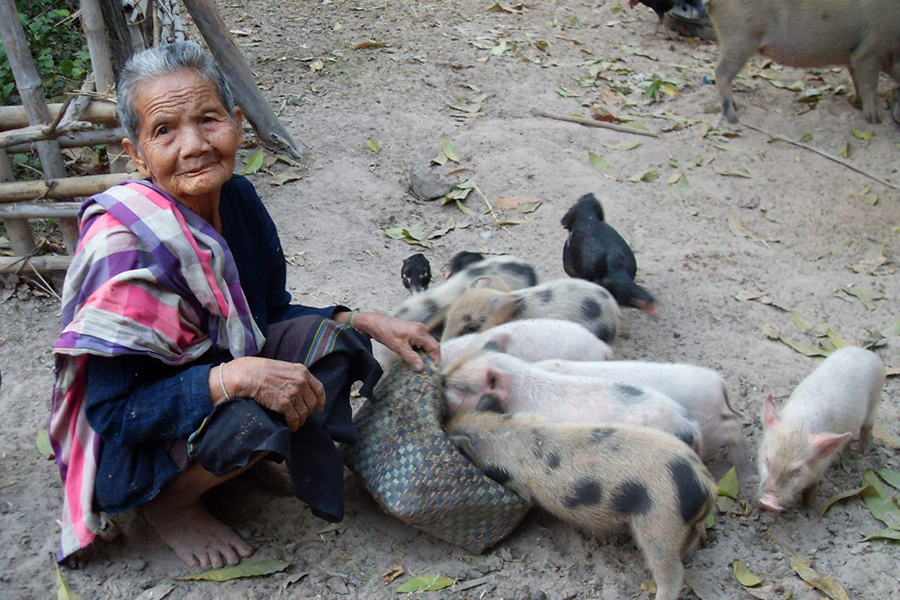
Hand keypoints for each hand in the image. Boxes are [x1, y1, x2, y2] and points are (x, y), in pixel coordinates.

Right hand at [211, 357, 325, 430]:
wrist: (247, 375)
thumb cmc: (260, 370)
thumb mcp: (283, 367)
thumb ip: (294, 377)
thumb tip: (300, 389)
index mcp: (302, 371)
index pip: (318, 388)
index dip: (321, 400)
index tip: (319, 407)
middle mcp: (301, 382)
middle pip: (312, 402)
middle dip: (308, 412)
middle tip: (303, 416)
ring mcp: (293, 393)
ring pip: (304, 412)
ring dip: (301, 420)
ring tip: (296, 423)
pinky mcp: (284, 404)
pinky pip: (294, 419)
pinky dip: (294, 425)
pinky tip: (291, 427)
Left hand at [347, 311, 439, 370]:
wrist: (375, 322)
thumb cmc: (386, 332)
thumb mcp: (399, 347)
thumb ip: (411, 358)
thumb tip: (421, 368)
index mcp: (421, 332)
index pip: (435, 347)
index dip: (436, 359)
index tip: (434, 370)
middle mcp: (422, 329)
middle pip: (432, 346)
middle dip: (431, 358)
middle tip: (428, 370)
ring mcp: (417, 329)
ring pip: (426, 344)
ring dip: (426, 355)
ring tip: (422, 366)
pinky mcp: (412, 331)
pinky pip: (421, 342)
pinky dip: (420, 350)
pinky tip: (415, 358)